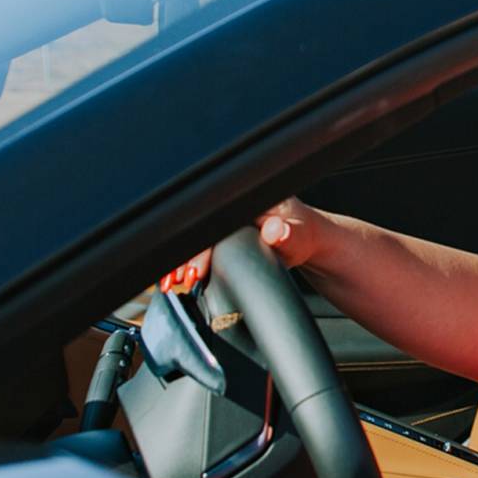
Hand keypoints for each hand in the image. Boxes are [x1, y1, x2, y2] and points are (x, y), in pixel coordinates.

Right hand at [156, 199, 325, 292]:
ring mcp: (224, 216)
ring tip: (172, 282)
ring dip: (180, 260)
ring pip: (194, 237)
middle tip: (179, 279)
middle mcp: (232, 202)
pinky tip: (177, 277)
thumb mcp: (299, 236)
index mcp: (249, 194)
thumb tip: (276, 231)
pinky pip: (198, 244)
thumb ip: (289, 235)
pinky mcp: (221, 230)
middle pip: (199, 227)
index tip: (196, 266)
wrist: (306, 241)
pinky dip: (186, 261)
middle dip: (183, 255)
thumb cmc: (302, 235)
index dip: (201, 242)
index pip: (214, 216)